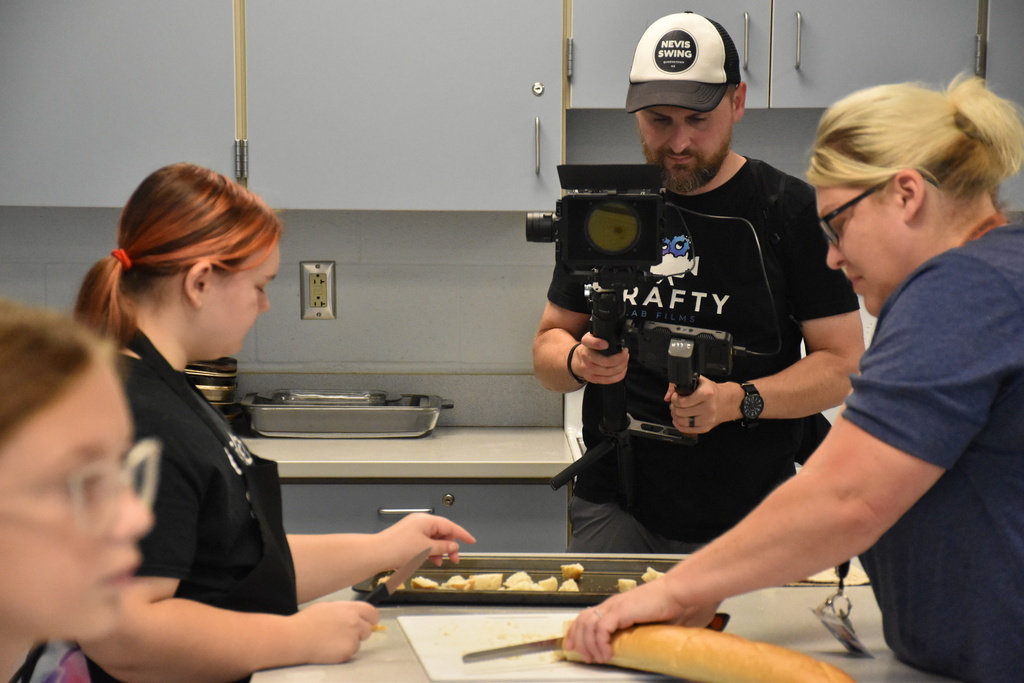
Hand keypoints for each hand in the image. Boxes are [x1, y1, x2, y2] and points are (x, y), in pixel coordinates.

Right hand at [292, 600, 378, 663]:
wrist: (296, 637)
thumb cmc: (307, 621)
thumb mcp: (328, 607)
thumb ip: (344, 611)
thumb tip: (354, 615)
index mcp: (350, 608)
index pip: (372, 613)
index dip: (370, 619)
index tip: (366, 623)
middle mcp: (355, 622)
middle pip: (368, 630)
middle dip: (359, 633)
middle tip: (344, 635)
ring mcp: (353, 637)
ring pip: (359, 642)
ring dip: (350, 643)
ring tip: (332, 642)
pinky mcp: (348, 651)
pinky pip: (350, 653)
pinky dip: (343, 653)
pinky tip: (329, 649)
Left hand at [376, 512, 475, 567]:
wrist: (377, 554)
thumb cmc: (397, 548)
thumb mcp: (426, 549)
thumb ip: (443, 547)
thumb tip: (452, 546)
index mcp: (426, 520)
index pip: (450, 526)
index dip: (462, 534)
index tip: (471, 540)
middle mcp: (420, 522)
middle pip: (442, 532)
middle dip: (449, 545)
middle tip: (454, 558)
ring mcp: (413, 529)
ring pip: (433, 539)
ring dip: (439, 550)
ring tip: (441, 561)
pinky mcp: (407, 538)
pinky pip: (424, 543)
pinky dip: (430, 551)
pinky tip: (431, 560)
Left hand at [562, 579, 720, 662]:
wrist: (684, 593)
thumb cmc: (677, 606)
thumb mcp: (655, 625)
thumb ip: (647, 635)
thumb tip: (651, 652)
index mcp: (619, 606)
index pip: (588, 616)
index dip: (578, 632)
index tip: (575, 647)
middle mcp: (614, 604)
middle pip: (583, 620)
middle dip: (578, 640)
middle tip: (583, 656)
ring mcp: (616, 606)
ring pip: (588, 624)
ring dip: (588, 644)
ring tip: (595, 658)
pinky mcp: (622, 611)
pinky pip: (601, 629)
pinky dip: (600, 643)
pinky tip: (606, 654)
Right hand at [573, 333, 628, 384]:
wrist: (577, 360)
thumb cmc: (590, 348)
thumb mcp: (593, 337)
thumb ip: (603, 336)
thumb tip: (620, 339)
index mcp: (586, 343)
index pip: (589, 342)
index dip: (597, 343)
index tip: (606, 344)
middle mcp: (585, 356)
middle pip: (606, 361)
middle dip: (621, 358)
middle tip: (625, 353)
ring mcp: (588, 369)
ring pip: (609, 371)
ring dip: (622, 366)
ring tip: (625, 360)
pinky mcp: (592, 379)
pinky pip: (609, 380)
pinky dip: (619, 375)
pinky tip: (622, 370)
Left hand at [663, 377, 737, 434]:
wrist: (727, 401)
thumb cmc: (711, 391)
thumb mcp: (698, 381)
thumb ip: (679, 385)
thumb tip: (667, 396)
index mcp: (707, 394)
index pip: (682, 401)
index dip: (674, 399)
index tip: (675, 396)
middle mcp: (709, 407)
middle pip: (681, 412)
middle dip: (674, 407)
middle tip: (675, 404)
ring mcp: (708, 419)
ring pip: (683, 422)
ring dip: (675, 416)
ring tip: (677, 411)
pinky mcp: (706, 428)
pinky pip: (687, 430)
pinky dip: (679, 425)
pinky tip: (679, 419)